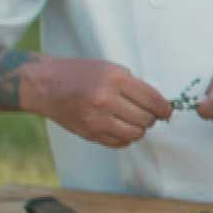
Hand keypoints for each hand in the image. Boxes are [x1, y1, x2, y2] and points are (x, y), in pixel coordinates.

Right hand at [19, 56, 171, 147]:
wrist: (46, 84)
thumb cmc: (81, 74)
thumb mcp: (111, 69)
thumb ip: (135, 86)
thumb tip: (160, 106)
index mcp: (115, 80)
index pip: (153, 100)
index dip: (164, 108)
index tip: (166, 111)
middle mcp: (105, 100)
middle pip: (146, 119)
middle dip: (150, 118)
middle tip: (146, 113)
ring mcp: (96, 119)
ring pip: (135, 134)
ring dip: (138, 129)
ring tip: (132, 120)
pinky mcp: (89, 133)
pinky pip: (119, 143)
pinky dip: (124, 138)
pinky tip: (119, 127)